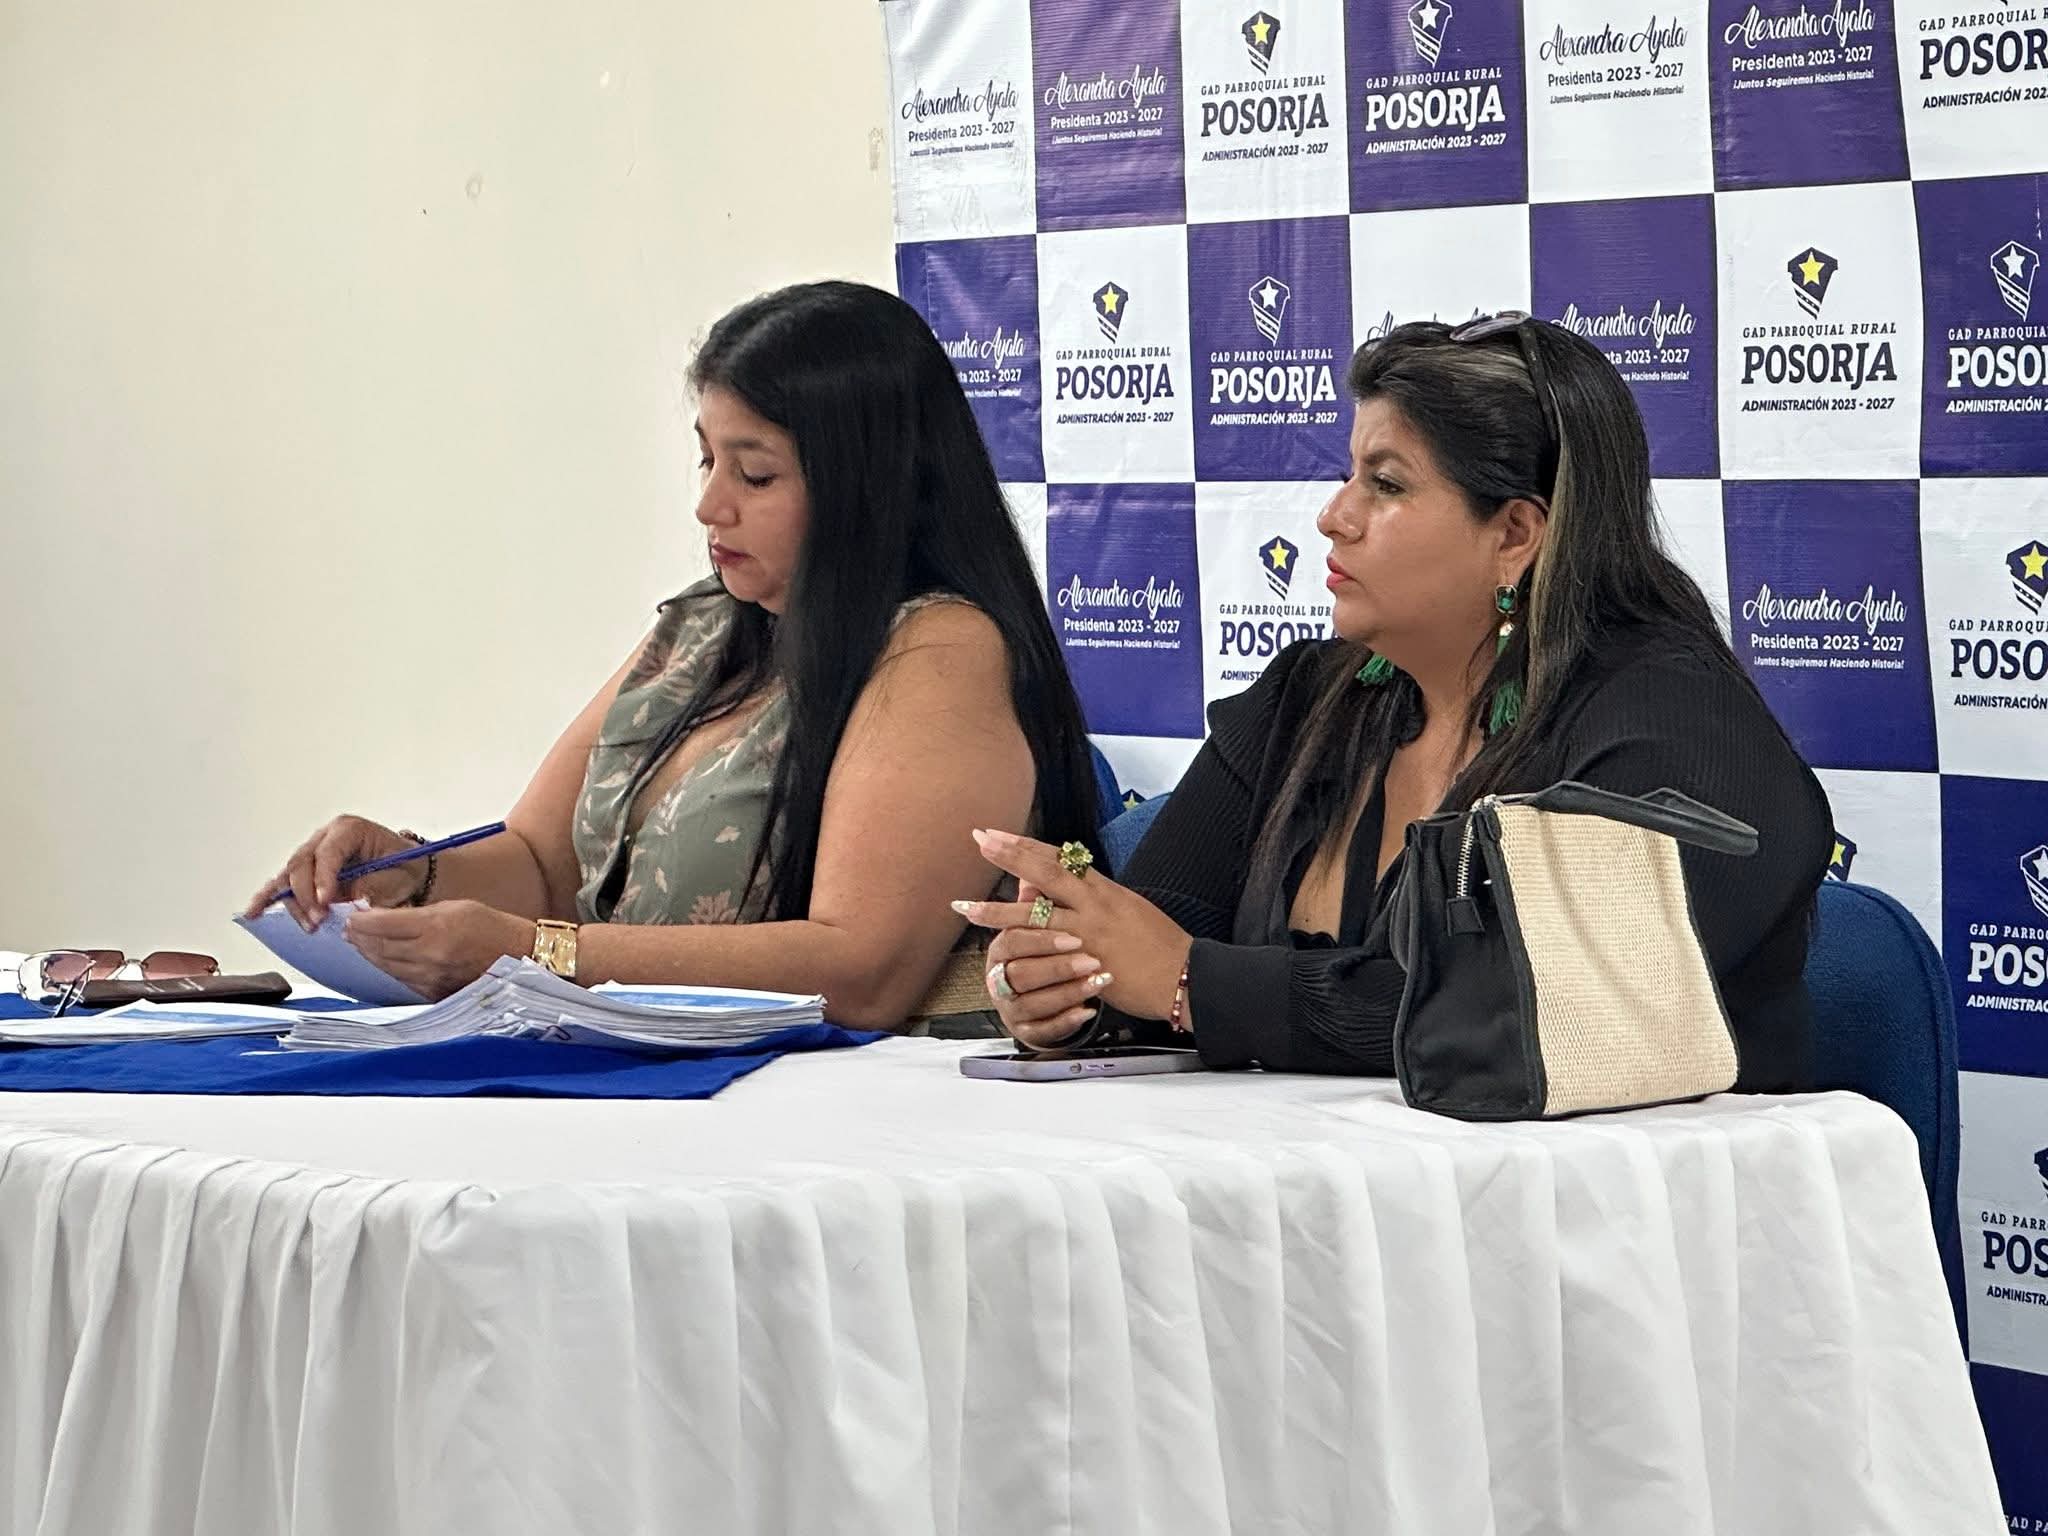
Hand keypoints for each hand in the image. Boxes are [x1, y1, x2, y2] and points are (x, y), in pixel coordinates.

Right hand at [245, 815, 423, 929]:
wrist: (412, 874)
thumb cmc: (405, 870)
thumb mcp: (395, 877)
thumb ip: (368, 887)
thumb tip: (344, 901)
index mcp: (349, 830)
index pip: (327, 852)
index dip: (323, 878)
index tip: (326, 902)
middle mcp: (326, 838)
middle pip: (302, 864)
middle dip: (307, 895)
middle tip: (318, 919)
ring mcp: (313, 854)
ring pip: (289, 876)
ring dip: (294, 903)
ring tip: (309, 924)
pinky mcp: (308, 873)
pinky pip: (283, 884)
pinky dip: (269, 898)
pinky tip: (254, 911)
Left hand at [344, 900, 535, 1001]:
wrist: (521, 957)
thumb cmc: (492, 928)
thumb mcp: (456, 907)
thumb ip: (418, 914)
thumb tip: (384, 918)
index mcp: (436, 928)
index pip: (383, 924)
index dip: (361, 920)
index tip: (352, 915)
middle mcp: (429, 955)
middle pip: (379, 947)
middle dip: (359, 937)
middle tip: (349, 929)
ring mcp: (430, 977)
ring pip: (386, 966)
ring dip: (369, 954)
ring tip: (359, 943)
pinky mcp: (434, 993)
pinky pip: (401, 979)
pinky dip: (388, 968)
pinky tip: (383, 959)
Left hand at [954, 829, 1192, 1050]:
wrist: (1184, 975)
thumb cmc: (1161, 946)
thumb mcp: (1130, 909)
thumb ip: (1098, 898)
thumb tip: (1073, 886)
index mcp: (1105, 888)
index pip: (1060, 858)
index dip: (1026, 845)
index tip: (997, 834)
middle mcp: (1095, 903)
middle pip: (1045, 871)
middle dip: (1009, 855)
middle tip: (978, 840)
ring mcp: (1089, 931)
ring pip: (1035, 914)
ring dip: (996, 909)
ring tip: (965, 905)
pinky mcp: (1086, 960)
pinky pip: (1046, 950)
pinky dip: (1020, 948)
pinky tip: (996, 948)